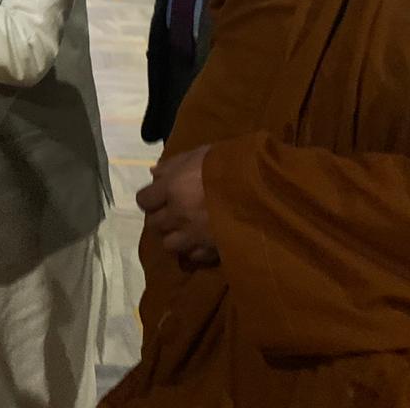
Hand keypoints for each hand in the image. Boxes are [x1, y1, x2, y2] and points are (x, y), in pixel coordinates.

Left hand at [136, 144, 218, 265]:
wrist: (264, 187)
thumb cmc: (230, 163)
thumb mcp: (199, 154)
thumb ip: (173, 165)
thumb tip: (154, 173)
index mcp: (171, 189)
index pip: (144, 200)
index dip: (150, 198)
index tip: (159, 195)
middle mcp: (178, 215)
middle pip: (154, 224)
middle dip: (161, 218)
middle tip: (173, 212)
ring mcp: (195, 235)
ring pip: (170, 244)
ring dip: (175, 236)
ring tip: (186, 229)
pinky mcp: (212, 250)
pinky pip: (194, 256)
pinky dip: (195, 249)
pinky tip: (204, 239)